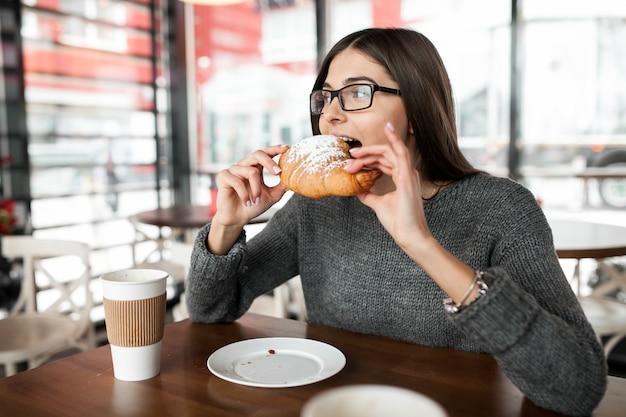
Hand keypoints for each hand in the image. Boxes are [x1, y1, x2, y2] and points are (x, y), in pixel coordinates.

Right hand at [212, 144, 287, 227]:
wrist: (237, 218)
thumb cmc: (253, 205)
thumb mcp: (271, 196)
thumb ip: (281, 187)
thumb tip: (292, 179)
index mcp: (256, 167)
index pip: (265, 154)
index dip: (275, 149)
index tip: (286, 148)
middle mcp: (244, 165)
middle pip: (258, 154)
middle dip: (270, 162)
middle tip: (278, 173)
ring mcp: (233, 170)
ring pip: (251, 172)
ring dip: (256, 190)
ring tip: (256, 201)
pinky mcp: (224, 177)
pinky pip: (237, 181)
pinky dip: (244, 194)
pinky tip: (247, 203)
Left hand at [345, 123, 431, 251]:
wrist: (409, 235)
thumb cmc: (398, 221)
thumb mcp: (378, 204)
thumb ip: (369, 195)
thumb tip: (358, 190)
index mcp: (402, 178)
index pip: (383, 161)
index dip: (367, 160)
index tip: (351, 163)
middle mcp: (407, 173)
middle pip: (384, 155)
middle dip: (365, 156)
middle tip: (349, 159)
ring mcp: (408, 173)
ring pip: (388, 152)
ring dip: (370, 152)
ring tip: (355, 154)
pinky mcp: (407, 176)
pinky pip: (402, 152)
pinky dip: (395, 139)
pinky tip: (387, 129)